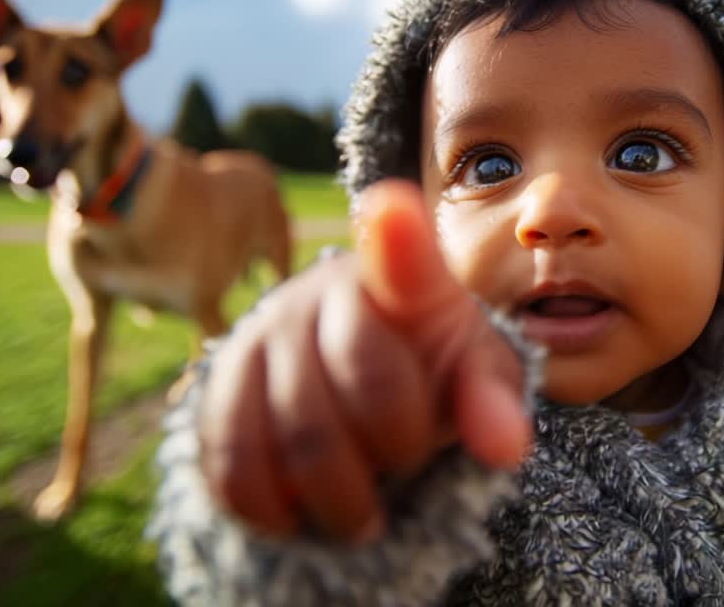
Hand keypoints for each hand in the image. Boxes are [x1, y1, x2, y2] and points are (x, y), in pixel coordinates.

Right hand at [196, 179, 529, 541]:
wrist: (360, 382)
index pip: (402, 259)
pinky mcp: (219, 385)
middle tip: (408, 464)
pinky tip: (299, 516)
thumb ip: (491, 401)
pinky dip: (270, 508)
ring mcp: (262, 333)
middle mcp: (323, 291)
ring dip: (337, 498)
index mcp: (402, 279)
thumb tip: (504, 448)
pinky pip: (232, 462)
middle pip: (362, 384)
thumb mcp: (474, 376)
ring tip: (365, 514)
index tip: (394, 208)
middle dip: (398, 449)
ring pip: (294, 435)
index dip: (396, 237)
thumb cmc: (430, 372)